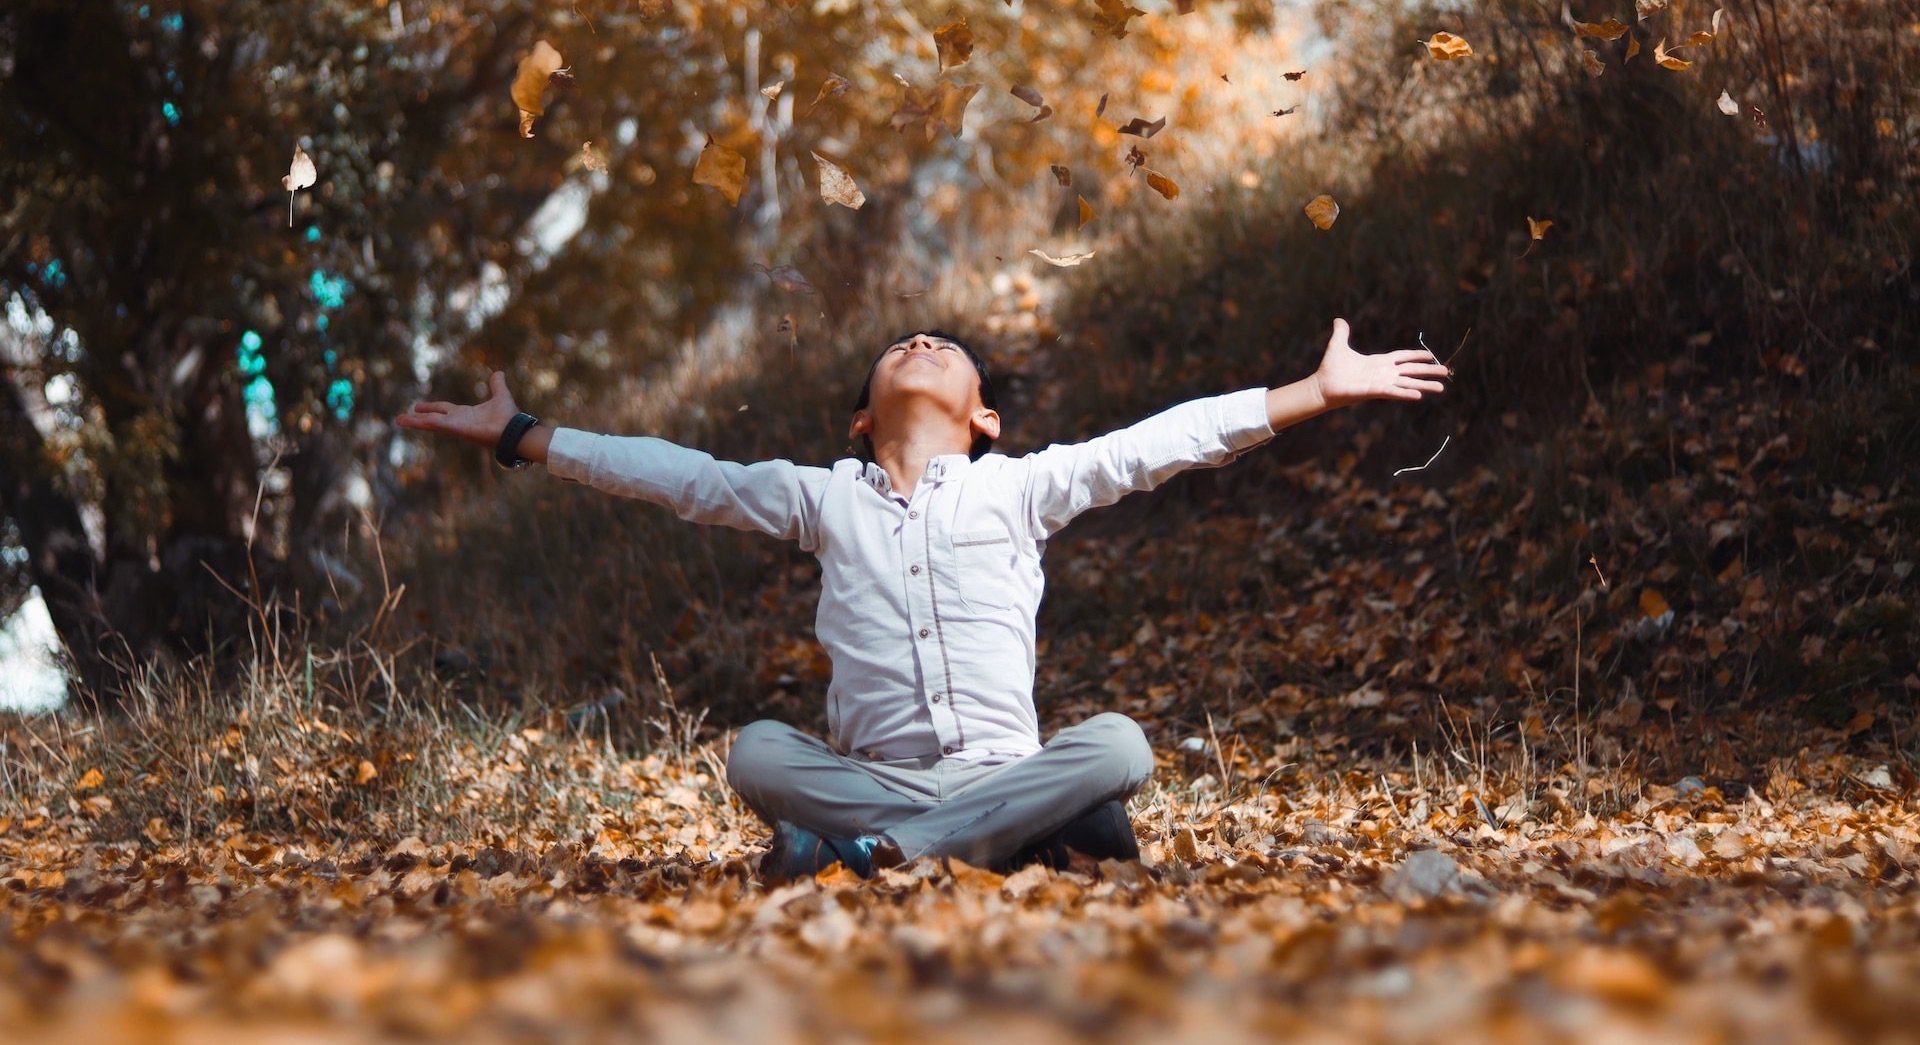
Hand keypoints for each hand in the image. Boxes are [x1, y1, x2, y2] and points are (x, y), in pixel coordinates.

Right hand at [394, 371, 519, 449]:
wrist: (515, 430)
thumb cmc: (510, 418)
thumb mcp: (501, 396)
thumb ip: (497, 386)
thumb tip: (499, 373)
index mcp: (465, 414)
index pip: (443, 409)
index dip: (431, 407)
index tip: (416, 407)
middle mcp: (458, 421)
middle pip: (433, 418)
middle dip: (417, 418)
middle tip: (400, 418)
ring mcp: (457, 427)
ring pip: (431, 423)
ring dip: (414, 422)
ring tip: (398, 420)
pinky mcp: (458, 430)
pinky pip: (438, 424)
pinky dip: (424, 422)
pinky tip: (411, 419)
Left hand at [1310, 319, 1450, 409]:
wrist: (1322, 385)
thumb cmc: (1331, 368)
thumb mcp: (1338, 345)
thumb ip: (1342, 333)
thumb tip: (1338, 320)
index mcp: (1378, 362)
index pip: (1402, 358)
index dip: (1416, 356)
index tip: (1431, 355)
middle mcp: (1383, 373)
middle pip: (1411, 371)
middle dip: (1428, 371)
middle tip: (1446, 372)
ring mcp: (1380, 383)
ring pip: (1407, 384)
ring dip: (1424, 385)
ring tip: (1441, 387)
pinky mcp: (1374, 391)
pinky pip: (1393, 392)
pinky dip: (1405, 393)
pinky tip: (1419, 395)